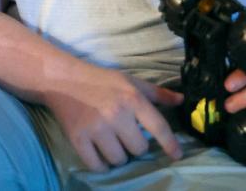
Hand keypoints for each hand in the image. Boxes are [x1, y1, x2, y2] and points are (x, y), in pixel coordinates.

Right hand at [44, 62, 183, 170]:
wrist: (63, 79)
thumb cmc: (101, 80)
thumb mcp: (130, 81)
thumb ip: (157, 93)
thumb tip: (182, 100)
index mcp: (132, 99)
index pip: (158, 127)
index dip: (171, 144)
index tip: (177, 155)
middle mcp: (116, 114)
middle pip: (139, 149)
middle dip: (135, 146)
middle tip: (126, 137)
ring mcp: (96, 128)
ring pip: (119, 160)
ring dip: (118, 156)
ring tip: (111, 144)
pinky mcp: (78, 138)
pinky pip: (97, 165)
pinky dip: (101, 165)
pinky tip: (100, 155)